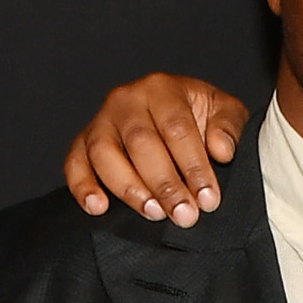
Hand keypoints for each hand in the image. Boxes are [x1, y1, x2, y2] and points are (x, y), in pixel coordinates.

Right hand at [65, 74, 251, 226]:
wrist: (177, 114)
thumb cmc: (201, 115)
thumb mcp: (225, 112)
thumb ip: (228, 127)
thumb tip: (221, 150)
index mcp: (162, 88)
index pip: (176, 129)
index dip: (193, 167)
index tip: (208, 198)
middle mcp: (126, 100)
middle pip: (141, 143)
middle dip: (164, 184)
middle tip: (184, 214)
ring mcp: (101, 121)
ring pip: (105, 154)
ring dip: (129, 188)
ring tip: (154, 213)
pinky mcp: (83, 142)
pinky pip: (75, 163)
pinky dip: (82, 186)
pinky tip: (98, 207)